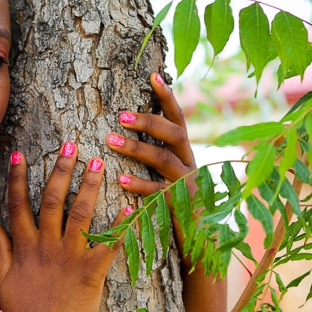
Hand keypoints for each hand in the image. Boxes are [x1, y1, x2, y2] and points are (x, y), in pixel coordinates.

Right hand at [0, 144, 127, 311]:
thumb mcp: (5, 281)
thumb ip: (2, 251)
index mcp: (25, 247)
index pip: (18, 204)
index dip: (18, 177)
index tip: (20, 153)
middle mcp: (46, 247)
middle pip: (52, 200)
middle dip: (61, 170)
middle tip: (70, 145)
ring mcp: (69, 258)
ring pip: (80, 215)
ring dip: (90, 186)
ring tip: (99, 163)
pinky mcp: (91, 273)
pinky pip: (108, 245)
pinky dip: (119, 226)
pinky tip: (130, 208)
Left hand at [106, 72, 196, 198]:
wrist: (201, 237)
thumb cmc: (176, 199)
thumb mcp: (169, 171)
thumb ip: (157, 150)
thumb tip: (130, 122)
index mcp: (185, 151)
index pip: (178, 118)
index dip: (167, 96)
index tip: (153, 75)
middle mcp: (189, 162)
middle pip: (175, 134)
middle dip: (149, 121)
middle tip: (121, 115)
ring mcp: (185, 183)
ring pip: (164, 159)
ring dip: (137, 148)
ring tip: (110, 140)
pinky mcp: (179, 205)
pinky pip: (158, 192)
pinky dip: (139, 184)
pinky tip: (120, 179)